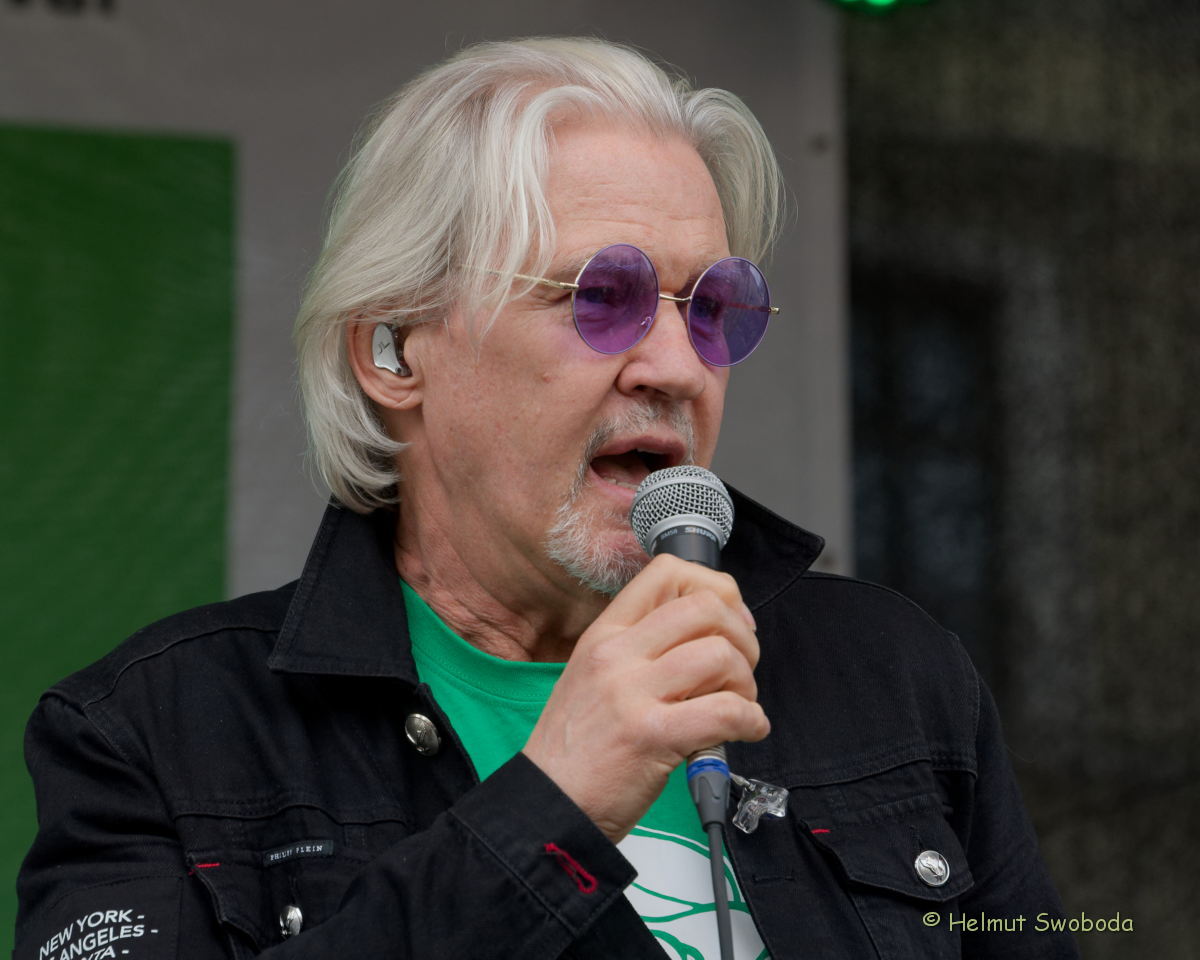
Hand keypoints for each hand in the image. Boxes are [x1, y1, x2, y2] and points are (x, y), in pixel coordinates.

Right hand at [522, 553, 768, 842]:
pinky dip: (751, 721)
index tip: (729, 618)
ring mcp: (633, 694)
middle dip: (741, 636)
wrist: (548, 804)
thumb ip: (641, 649)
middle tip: (742, 666)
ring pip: (720, 656)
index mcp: (604, 635)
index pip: (667, 573)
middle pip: (705, 607)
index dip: (714, 588)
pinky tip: (746, 730)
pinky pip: (726, 711)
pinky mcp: (653, 736)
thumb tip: (708, 635)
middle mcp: (617, 655)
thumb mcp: (593, 676)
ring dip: (746, 682)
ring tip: (738, 704)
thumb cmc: (576, 749)